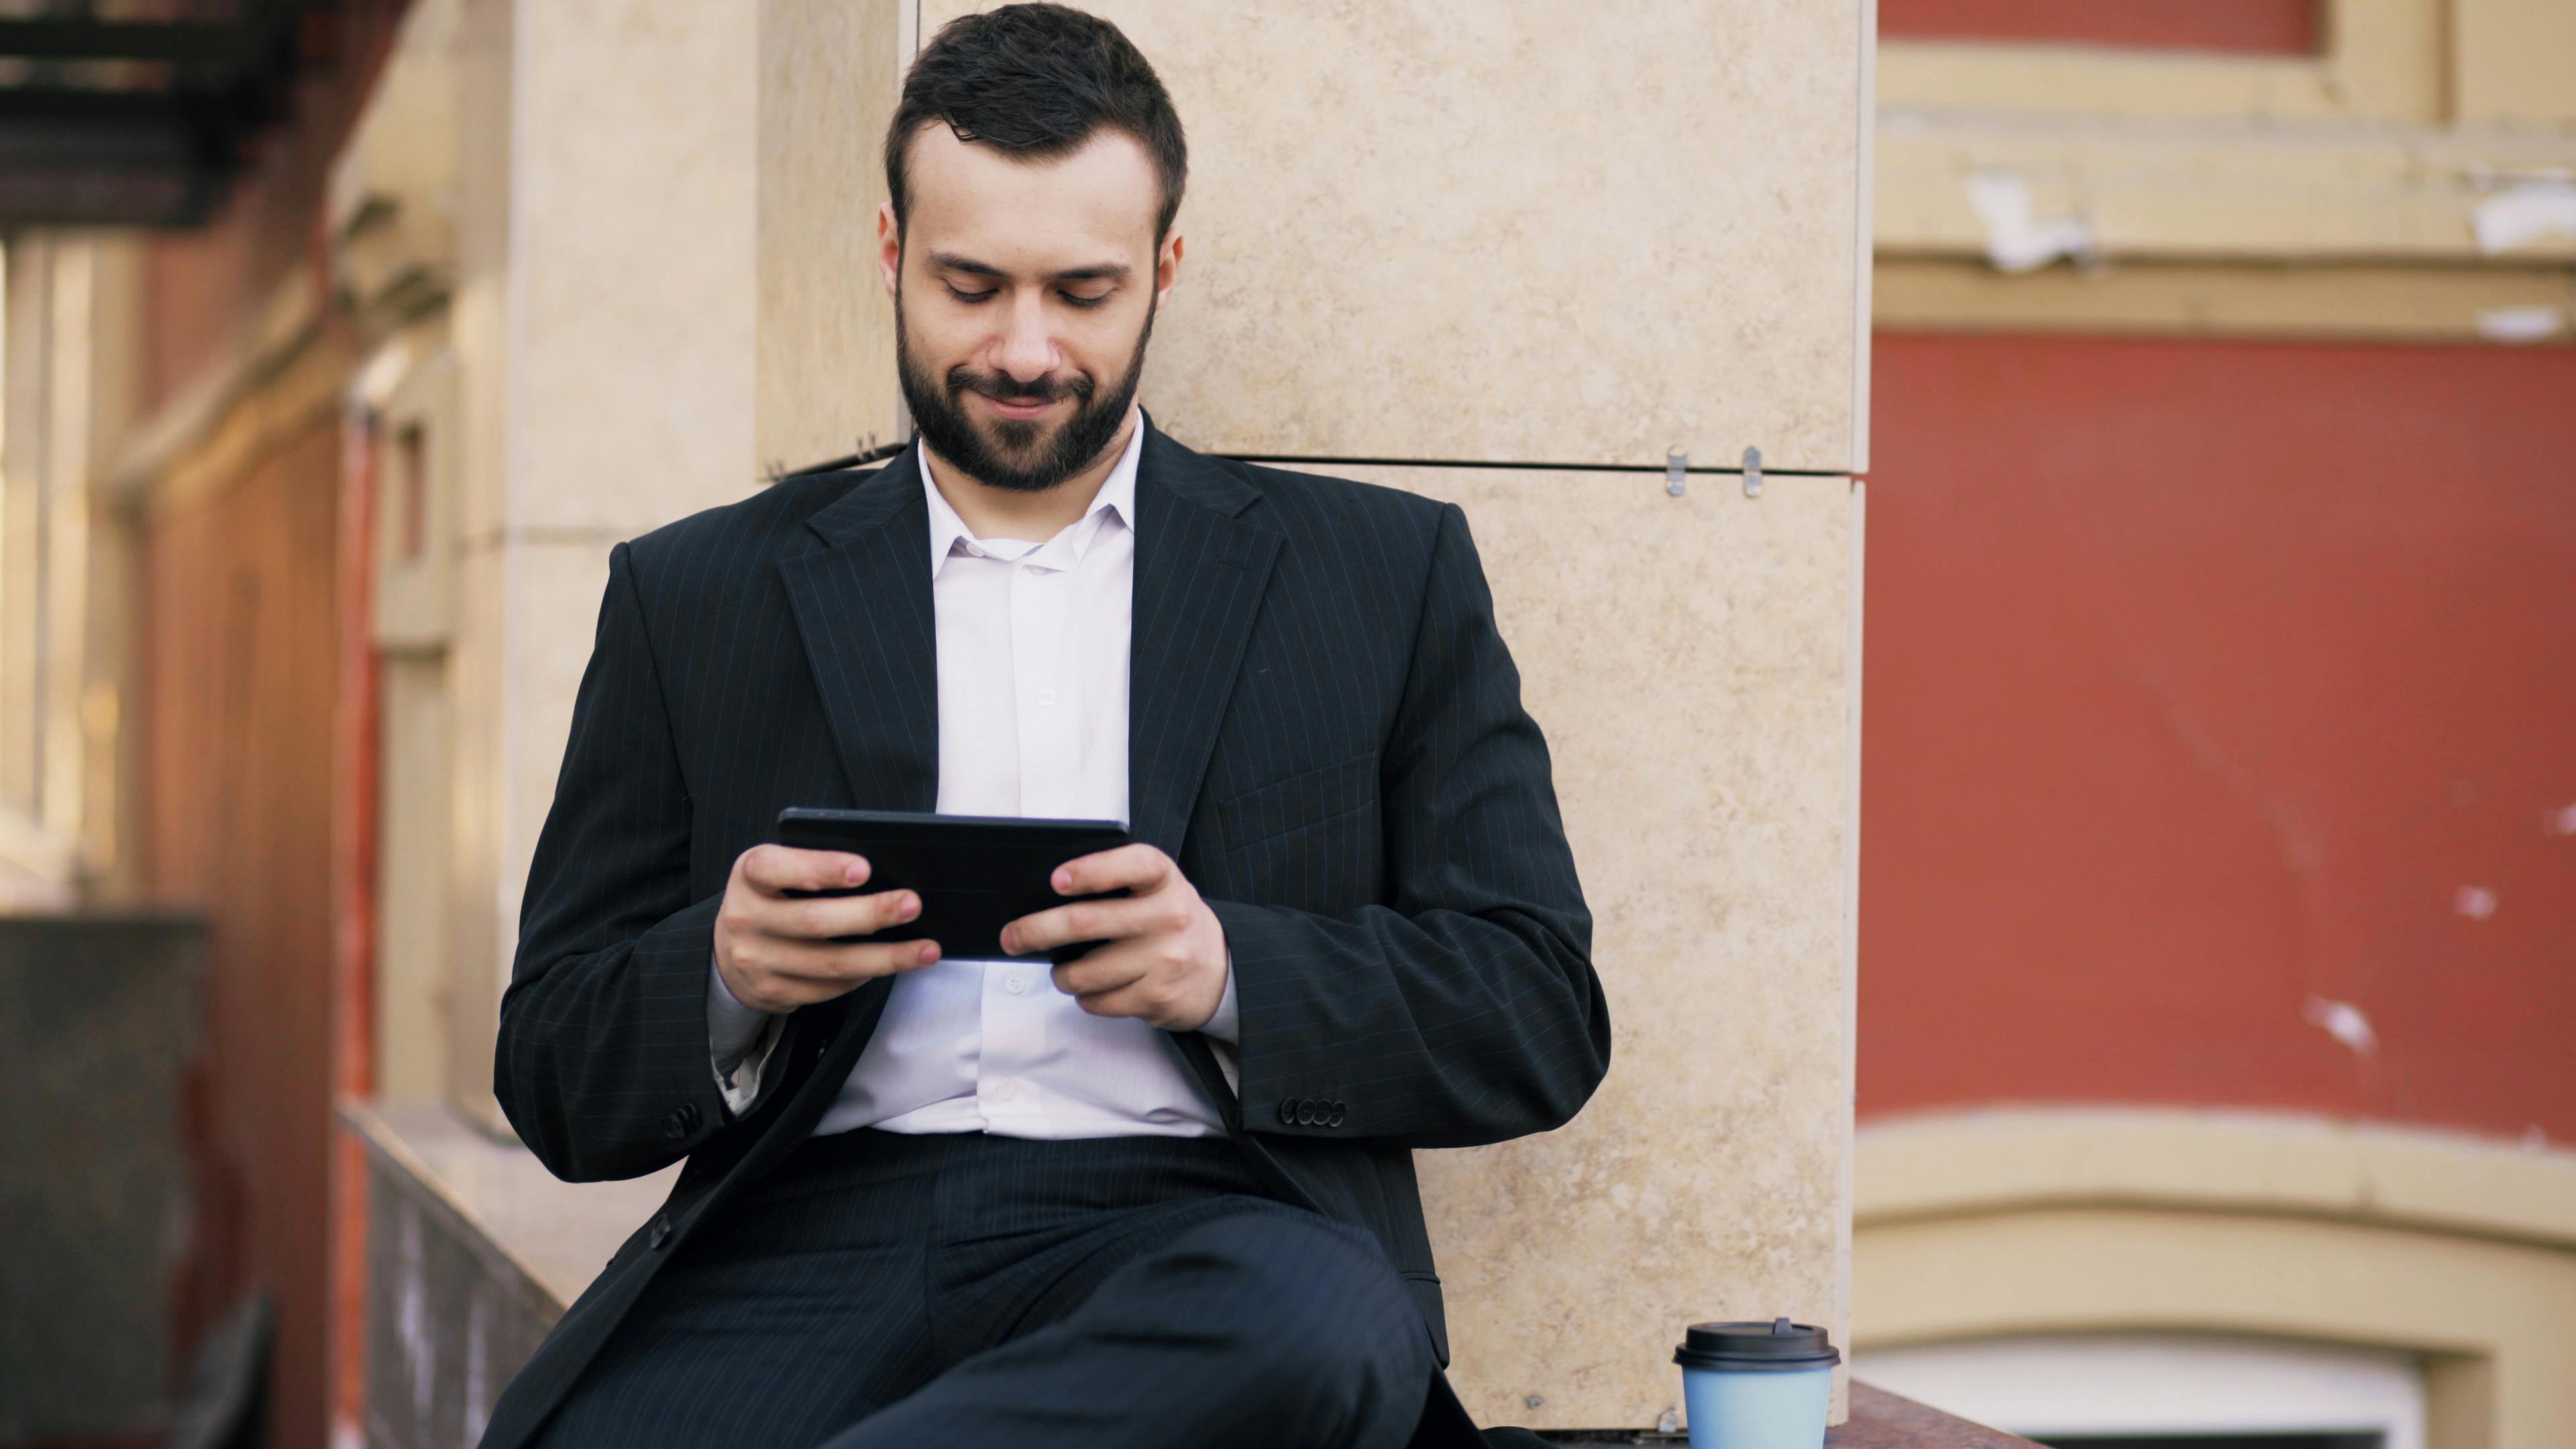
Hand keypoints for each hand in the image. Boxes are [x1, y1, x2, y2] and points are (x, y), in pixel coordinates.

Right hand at [713, 845, 939, 1011]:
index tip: (865, 869)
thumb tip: (883, 874)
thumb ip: (813, 865)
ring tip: (926, 949)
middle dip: (870, 914)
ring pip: (830, 963)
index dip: (821, 868)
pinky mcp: (773, 992)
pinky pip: (829, 988)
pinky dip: (865, 976)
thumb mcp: (778, 870)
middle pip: (813, 921)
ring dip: (885, 957)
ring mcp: (756, 961)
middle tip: (912, 904)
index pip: (777, 868)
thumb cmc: (772, 896)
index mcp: (749, 876)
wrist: (728, 948)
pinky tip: (892, 964)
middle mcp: (745, 919)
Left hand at [999, 843, 1228, 1030]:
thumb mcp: (1156, 889)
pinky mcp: (1157, 997)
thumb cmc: (1169, 920)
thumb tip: (1045, 902)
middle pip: (1086, 922)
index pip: (1130, 865)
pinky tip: (1092, 988)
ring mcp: (1164, 960)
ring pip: (1085, 971)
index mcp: (1164, 879)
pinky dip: (1084, 997)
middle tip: (1011, 937)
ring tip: (1061, 971)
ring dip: (1060, 975)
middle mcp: (1169, 916)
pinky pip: (1098, 1001)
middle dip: (1036, 930)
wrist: (1220, 970)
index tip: (1055, 880)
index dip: (1090, 871)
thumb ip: (1116, 884)